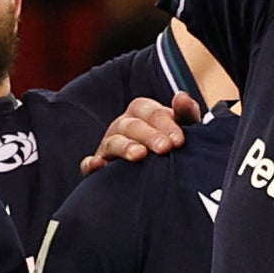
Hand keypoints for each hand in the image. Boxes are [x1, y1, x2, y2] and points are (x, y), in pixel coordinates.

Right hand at [79, 93, 200, 175]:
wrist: (160, 175)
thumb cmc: (172, 146)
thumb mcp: (182, 130)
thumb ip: (185, 114)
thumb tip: (181, 97)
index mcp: (142, 113)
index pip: (151, 112)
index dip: (165, 123)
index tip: (179, 140)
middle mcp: (123, 125)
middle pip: (132, 125)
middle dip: (149, 135)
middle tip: (165, 148)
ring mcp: (108, 145)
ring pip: (113, 142)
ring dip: (125, 146)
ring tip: (139, 155)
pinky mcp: (98, 165)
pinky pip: (88, 163)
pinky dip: (90, 163)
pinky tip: (97, 165)